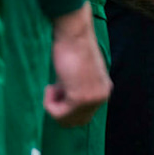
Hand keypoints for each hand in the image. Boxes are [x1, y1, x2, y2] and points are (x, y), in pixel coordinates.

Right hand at [45, 7, 111, 126]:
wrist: (72, 33)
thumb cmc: (71, 47)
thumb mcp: (78, 72)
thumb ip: (77, 87)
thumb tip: (65, 103)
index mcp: (104, 89)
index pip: (85, 114)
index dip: (67, 106)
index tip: (59, 88)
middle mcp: (102, 96)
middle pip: (77, 121)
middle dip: (61, 109)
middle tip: (54, 89)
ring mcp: (92, 99)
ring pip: (67, 119)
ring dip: (54, 106)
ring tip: (53, 86)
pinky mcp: (79, 98)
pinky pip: (58, 113)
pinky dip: (49, 103)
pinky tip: (51, 87)